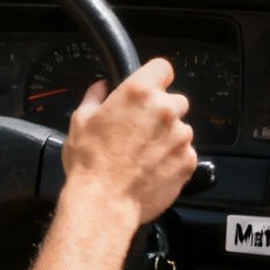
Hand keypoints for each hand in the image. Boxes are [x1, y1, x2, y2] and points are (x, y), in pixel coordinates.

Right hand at [60, 59, 196, 226]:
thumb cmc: (91, 163)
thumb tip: (100, 88)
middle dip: (161, 111)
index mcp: (138, 93)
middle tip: (141, 129)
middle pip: (174, 100)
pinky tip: (152, 168)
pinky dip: (173, 159)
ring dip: (168, 137)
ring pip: (181, 129)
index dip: (155, 77)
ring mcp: (180, 136)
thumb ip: (95, 97)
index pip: (162, 68)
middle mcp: (164, 110)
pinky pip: (185, 153)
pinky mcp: (188, 161)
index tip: (151, 87)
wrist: (104, 202)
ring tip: (144, 154)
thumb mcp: (81, 121)